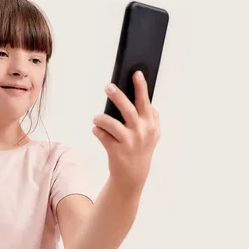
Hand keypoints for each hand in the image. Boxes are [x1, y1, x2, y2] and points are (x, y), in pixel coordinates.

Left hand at [92, 71, 160, 191]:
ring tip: (97, 119)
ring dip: (100, 118)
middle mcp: (142, 132)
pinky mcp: (116, 151)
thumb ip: (150, 115)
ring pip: (111, 123)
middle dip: (117, 96)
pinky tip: (97, 130)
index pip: (145, 102)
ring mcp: (129, 143)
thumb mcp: (151, 133)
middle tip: (108, 86)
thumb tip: (139, 93)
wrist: (133, 175)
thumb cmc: (139, 147)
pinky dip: (97, 131)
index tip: (135, 73)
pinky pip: (101, 135)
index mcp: (151, 124)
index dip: (141, 86)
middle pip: (128, 109)